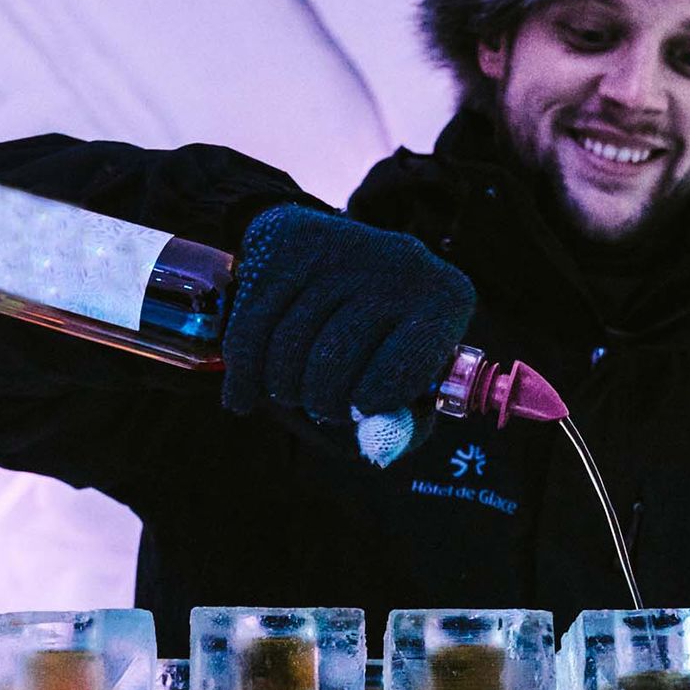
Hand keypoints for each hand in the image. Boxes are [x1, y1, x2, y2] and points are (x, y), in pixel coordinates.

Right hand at [223, 204, 475, 420]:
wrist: (337, 261)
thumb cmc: (383, 342)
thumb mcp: (410, 384)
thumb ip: (402, 426)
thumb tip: (376, 447)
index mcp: (445, 300)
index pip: (402, 372)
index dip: (372, 403)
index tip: (360, 408)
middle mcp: (399, 262)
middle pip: (335, 358)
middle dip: (321, 400)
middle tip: (322, 406)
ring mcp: (340, 246)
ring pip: (288, 345)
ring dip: (282, 389)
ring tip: (292, 391)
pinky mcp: (286, 242)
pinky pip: (250, 326)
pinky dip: (243, 374)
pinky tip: (244, 397)